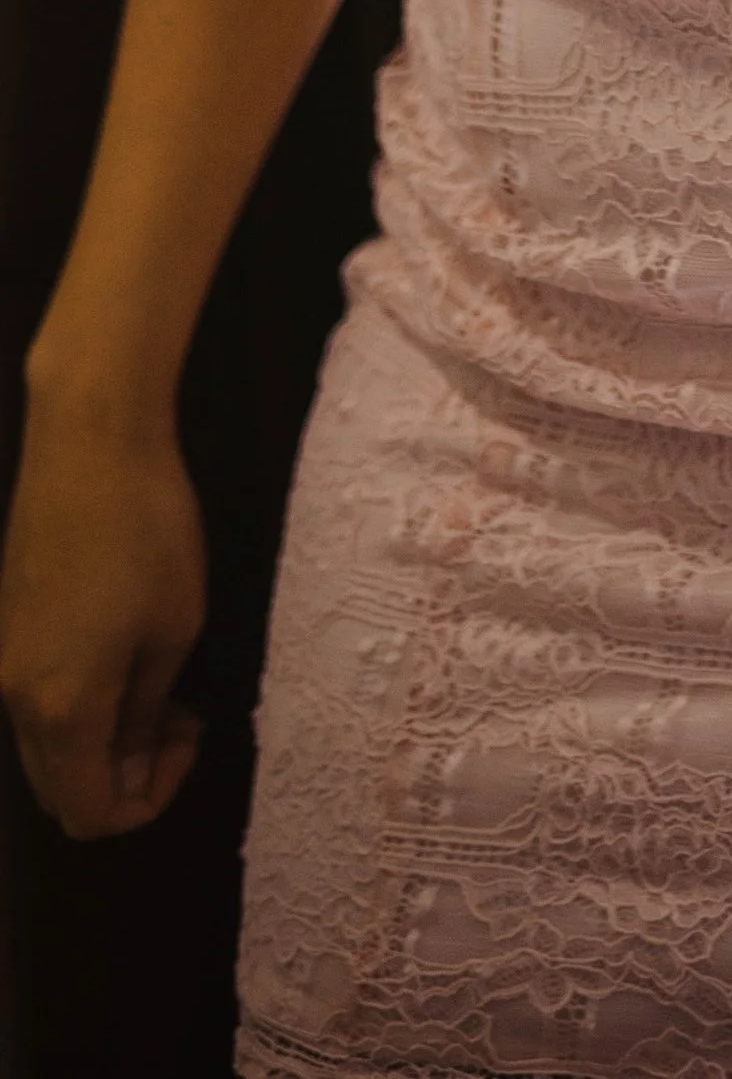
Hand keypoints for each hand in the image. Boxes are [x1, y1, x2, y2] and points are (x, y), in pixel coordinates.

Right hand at [0, 399, 204, 837]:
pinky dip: (75, 704)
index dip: (147, 801)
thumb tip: (133, 771)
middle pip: (57, 789)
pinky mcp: (2, 626)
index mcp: (57, 710)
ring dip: (99, 741)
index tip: (188, 743)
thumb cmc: (148, 532)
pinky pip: (32, 700)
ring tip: (158, 689)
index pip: (88, 812)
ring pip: (43, 747)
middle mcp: (10, 699)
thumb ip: (146, 717)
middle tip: (178, 723)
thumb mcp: (173, 629)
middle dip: (122, 776)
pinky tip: (121, 658)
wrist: (89, 443)